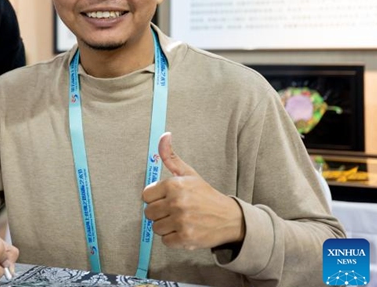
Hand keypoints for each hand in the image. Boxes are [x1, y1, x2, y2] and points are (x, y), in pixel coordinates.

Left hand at [142, 132, 244, 249]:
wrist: (230, 218)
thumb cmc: (205, 195)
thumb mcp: (188, 173)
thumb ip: (170, 156)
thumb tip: (164, 135)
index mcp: (174, 185)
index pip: (146, 196)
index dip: (156, 198)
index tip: (168, 199)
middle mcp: (176, 202)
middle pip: (149, 213)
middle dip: (160, 213)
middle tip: (175, 211)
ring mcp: (181, 221)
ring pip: (156, 228)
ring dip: (166, 227)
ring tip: (180, 221)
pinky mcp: (186, 238)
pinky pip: (165, 241)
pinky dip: (173, 239)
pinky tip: (184, 231)